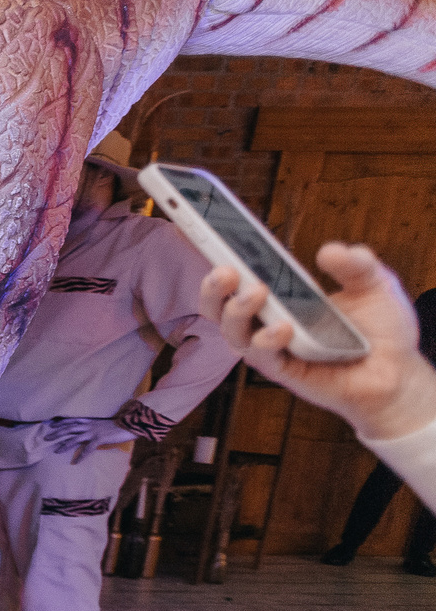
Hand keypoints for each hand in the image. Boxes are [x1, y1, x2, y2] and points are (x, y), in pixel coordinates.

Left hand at [41, 415, 131, 460]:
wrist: (129, 425)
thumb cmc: (117, 427)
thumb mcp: (102, 425)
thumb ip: (93, 427)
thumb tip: (86, 432)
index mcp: (89, 422)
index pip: (71, 421)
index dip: (61, 423)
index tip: (51, 425)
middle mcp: (89, 426)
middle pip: (69, 428)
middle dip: (57, 433)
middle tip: (46, 437)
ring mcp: (93, 432)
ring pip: (74, 438)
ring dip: (64, 445)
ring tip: (56, 451)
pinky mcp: (99, 439)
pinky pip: (88, 449)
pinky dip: (81, 456)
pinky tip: (76, 462)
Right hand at [201, 243, 435, 441]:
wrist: (400, 371)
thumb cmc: (381, 329)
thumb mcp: (374, 283)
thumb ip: (355, 264)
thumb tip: (329, 251)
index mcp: (282, 296)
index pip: (242, 278)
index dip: (220, 259)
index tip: (209, 238)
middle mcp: (268, 321)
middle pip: (220, 307)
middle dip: (213, 288)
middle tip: (225, 271)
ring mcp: (273, 348)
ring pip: (233, 332)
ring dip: (236, 311)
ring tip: (255, 293)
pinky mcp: (284, 372)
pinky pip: (262, 357)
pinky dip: (266, 340)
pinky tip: (283, 328)